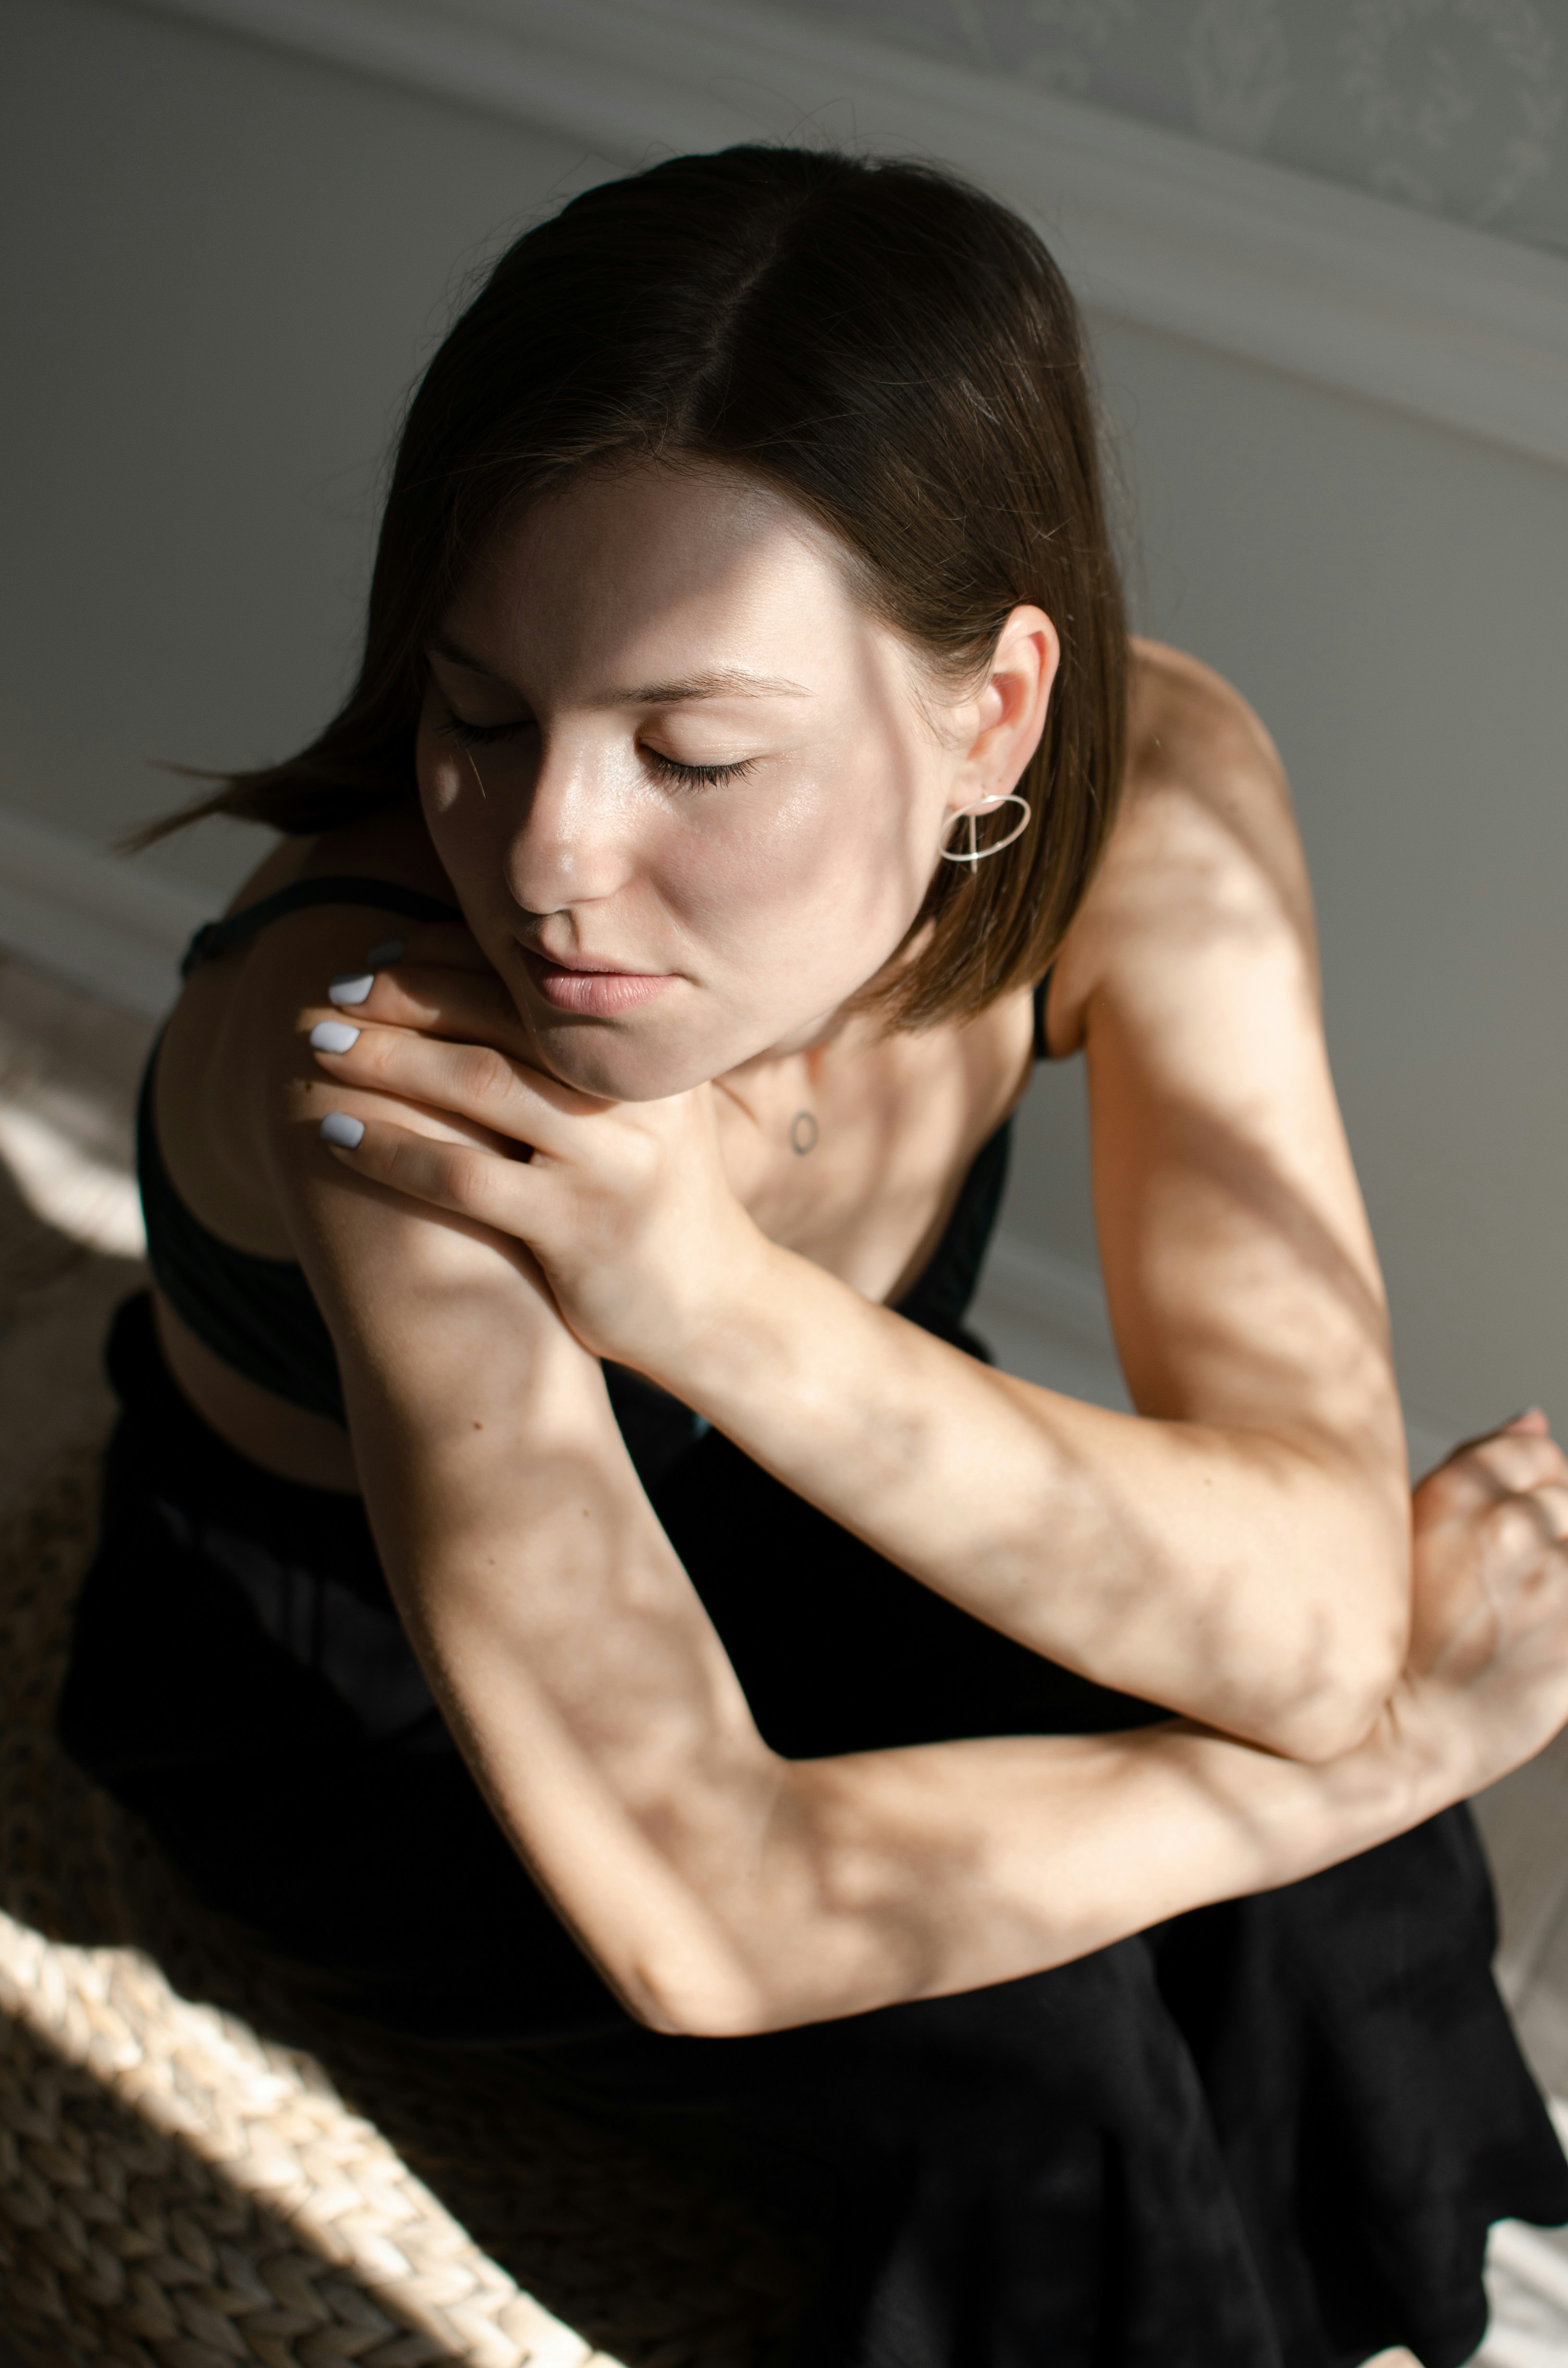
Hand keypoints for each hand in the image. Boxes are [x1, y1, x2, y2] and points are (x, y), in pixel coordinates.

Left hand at [301, 933, 771, 1375]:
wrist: (718, 1306)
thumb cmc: (652, 1198)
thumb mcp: (639, 1111)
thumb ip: (578, 1057)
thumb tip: (468, 987)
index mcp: (641, 1051)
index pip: (532, 977)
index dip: (447, 957)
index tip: (379, 957)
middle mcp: (632, 1094)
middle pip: (501, 1017)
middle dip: (406, 994)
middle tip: (331, 993)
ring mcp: (611, 1162)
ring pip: (480, 1085)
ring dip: (388, 1060)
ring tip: (318, 1046)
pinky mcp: (581, 1229)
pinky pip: (468, 1179)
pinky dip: (394, 1150)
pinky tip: (338, 1136)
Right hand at [1393, 1412, 1567, 1796]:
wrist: (1390, 1739)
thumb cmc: (1389, 1640)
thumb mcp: (1410, 1533)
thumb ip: (1477, 1470)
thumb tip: (1536, 1417)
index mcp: (1459, 1492)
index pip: (1536, 1452)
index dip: (1528, 1489)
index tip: (1506, 1532)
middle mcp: (1512, 1527)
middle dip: (1552, 1534)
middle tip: (1509, 1588)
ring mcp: (1554, 1583)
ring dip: (1561, 1578)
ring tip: (1519, 1618)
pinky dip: (1566, 1618)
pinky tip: (1541, 1641)